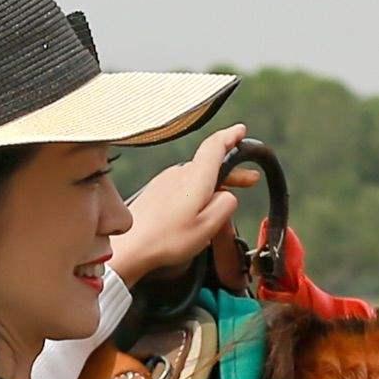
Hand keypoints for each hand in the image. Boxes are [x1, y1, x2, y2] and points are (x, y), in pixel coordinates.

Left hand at [111, 123, 259, 283]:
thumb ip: (226, 205)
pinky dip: (196, 192)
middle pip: (208, 164)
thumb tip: (229, 194)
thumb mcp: (208, 226)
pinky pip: (183, 186)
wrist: (129, 247)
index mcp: (195, 178)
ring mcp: (165, 180)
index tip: (241, 131)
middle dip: (231, 171)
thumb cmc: (167, 239)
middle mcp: (179, 173)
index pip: (215, 146)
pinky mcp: (156, 191)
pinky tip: (197, 213)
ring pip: (196, 177)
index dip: (231, 136)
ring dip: (213, 184)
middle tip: (249, 180)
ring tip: (222, 204)